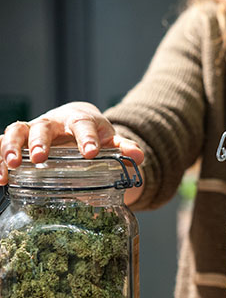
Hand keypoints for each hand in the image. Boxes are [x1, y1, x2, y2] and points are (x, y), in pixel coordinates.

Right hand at [0, 102, 143, 184]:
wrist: (80, 125)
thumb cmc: (96, 135)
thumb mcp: (112, 140)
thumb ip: (124, 148)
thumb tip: (139, 156)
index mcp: (80, 120)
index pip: (83, 125)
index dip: (86, 138)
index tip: (90, 153)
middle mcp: (54, 122)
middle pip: (43, 125)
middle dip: (41, 141)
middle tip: (40, 158)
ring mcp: (34, 130)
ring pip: (17, 130)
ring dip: (11, 147)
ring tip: (12, 166)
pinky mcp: (20, 141)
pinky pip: (2, 144)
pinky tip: (0, 178)